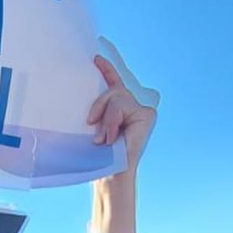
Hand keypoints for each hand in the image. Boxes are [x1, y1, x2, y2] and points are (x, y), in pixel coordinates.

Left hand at [87, 54, 156, 174]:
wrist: (109, 174)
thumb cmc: (97, 156)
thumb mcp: (91, 129)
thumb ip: (95, 113)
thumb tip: (86, 107)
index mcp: (117, 110)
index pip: (112, 85)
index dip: (106, 69)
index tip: (95, 58)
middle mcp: (131, 107)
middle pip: (112, 90)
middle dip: (98, 107)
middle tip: (89, 124)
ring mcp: (140, 110)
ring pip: (116, 97)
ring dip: (105, 119)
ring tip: (102, 139)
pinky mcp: (146, 114)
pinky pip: (123, 106)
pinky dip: (112, 121)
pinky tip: (111, 137)